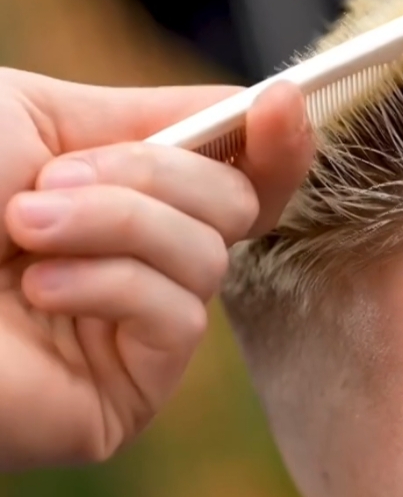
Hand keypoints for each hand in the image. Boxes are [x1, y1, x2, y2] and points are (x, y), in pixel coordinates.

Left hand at [0, 69, 312, 470]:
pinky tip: (38, 292)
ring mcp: (131, 329)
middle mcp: (135, 258)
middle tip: (52, 185)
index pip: (233, 169)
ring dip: (119, 225)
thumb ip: (153, 116)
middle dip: (155, 178)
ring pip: (210, 257)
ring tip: (25, 229)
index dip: (275, 139)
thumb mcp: (41, 117)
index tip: (283, 102)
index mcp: (120, 192)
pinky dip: (112, 287)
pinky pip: (180, 319)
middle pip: (237, 204)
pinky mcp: (125, 394)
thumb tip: (258, 107)